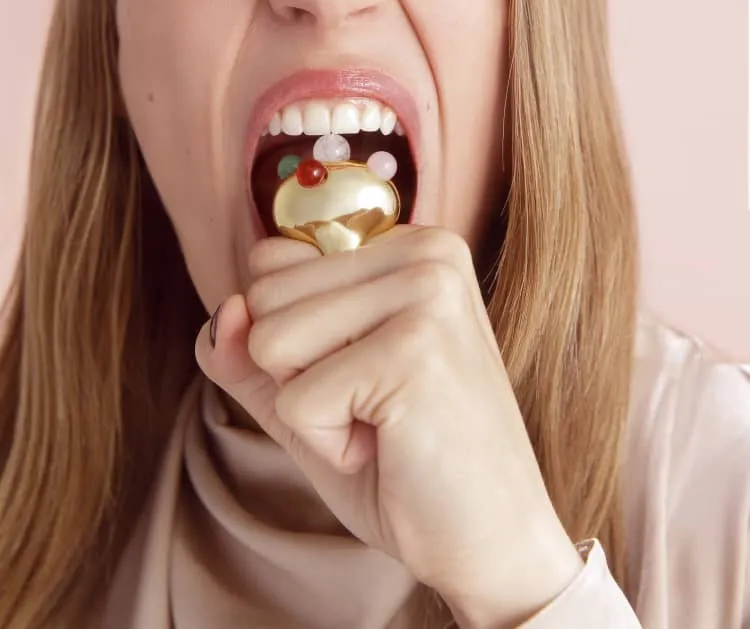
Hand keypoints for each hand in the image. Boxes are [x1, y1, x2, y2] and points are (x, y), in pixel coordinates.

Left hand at [195, 226, 582, 627]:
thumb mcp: (310, 393)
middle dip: (298, 375)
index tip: (363, 375)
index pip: (272, 263)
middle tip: (374, 407)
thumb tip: (223, 312)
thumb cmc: (403, 461)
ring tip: (382, 423)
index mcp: (408, 245)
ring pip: (270, 341)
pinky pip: (296, 401)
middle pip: (264, 298)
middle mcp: (424, 253)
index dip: (292, 341)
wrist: (491, 540)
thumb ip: (250, 349)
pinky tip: (391, 446)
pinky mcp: (414, 351)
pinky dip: (328, 444)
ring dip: (310, 410)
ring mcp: (426, 296)